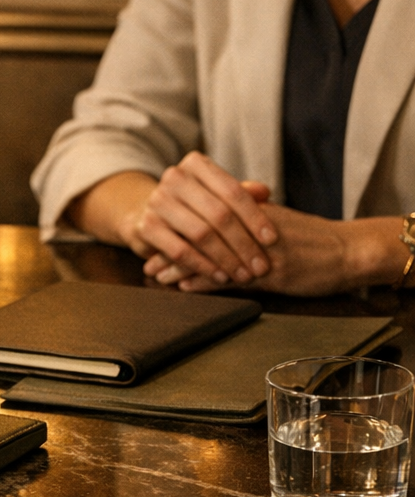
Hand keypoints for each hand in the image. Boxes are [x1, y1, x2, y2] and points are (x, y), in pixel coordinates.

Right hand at [128, 153, 277, 285]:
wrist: (145, 213)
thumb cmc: (191, 204)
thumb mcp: (215, 194)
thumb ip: (240, 193)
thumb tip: (264, 192)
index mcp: (195, 164)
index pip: (232, 191)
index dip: (255, 217)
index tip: (271, 240)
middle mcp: (174, 178)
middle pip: (219, 214)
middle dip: (244, 244)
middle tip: (260, 266)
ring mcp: (157, 202)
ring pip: (201, 234)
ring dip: (226, 258)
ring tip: (243, 274)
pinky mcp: (145, 227)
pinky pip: (180, 251)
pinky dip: (202, 266)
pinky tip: (219, 275)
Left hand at [147, 206, 404, 295]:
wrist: (348, 251)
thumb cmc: (311, 238)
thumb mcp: (274, 220)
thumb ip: (245, 216)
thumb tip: (214, 216)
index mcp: (251, 210)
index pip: (205, 215)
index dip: (178, 226)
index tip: (157, 235)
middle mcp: (251, 226)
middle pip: (200, 234)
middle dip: (171, 249)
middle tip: (149, 263)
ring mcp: (259, 250)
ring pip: (210, 256)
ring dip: (181, 267)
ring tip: (157, 276)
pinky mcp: (271, 272)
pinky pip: (231, 277)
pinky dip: (205, 281)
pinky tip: (185, 286)